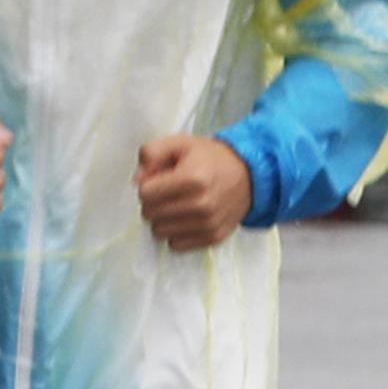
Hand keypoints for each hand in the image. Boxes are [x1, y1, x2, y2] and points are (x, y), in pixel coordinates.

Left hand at [134, 134, 250, 251]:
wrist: (250, 174)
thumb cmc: (210, 158)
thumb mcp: (180, 144)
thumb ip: (152, 153)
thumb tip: (137, 180)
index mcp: (192, 178)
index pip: (145, 194)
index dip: (147, 185)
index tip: (159, 180)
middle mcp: (201, 204)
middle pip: (150, 214)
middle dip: (153, 203)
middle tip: (167, 193)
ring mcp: (208, 223)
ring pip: (159, 232)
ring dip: (162, 219)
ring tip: (177, 205)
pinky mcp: (213, 237)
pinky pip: (176, 245)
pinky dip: (176, 233)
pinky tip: (186, 218)